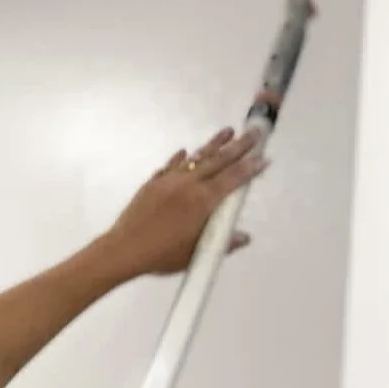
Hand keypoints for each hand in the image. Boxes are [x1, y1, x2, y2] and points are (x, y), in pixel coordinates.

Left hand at [100, 127, 268, 279]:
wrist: (124, 249)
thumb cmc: (162, 255)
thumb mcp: (196, 253)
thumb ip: (222, 243)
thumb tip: (244, 236)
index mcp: (203, 201)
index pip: (233, 179)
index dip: (250, 168)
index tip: (264, 157)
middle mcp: (188, 185)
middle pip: (218, 161)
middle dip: (239, 146)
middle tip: (254, 132)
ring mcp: (169, 181)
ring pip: (195, 158)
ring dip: (212, 144)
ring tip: (227, 131)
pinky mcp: (152, 184)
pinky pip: (170, 167)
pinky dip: (180, 159)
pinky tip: (185, 152)